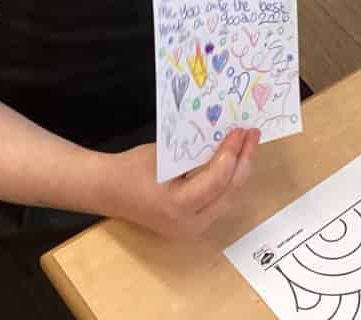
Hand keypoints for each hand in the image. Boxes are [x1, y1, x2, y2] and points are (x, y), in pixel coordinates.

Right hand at [105, 128, 258, 238]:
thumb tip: (227, 136)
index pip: (218, 181)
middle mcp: (189, 225)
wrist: (108, 191)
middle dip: (244, 161)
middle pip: (229, 192)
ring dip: (239, 171)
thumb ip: (196, 153)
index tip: (241, 131)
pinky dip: (228, 181)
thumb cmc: (132, 168)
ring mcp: (191, 229)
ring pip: (228, 199)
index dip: (232, 154)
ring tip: (248, 145)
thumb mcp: (166, 155)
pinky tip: (234, 161)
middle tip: (252, 135)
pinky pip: (218, 202)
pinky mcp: (191, 226)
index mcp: (179, 207)